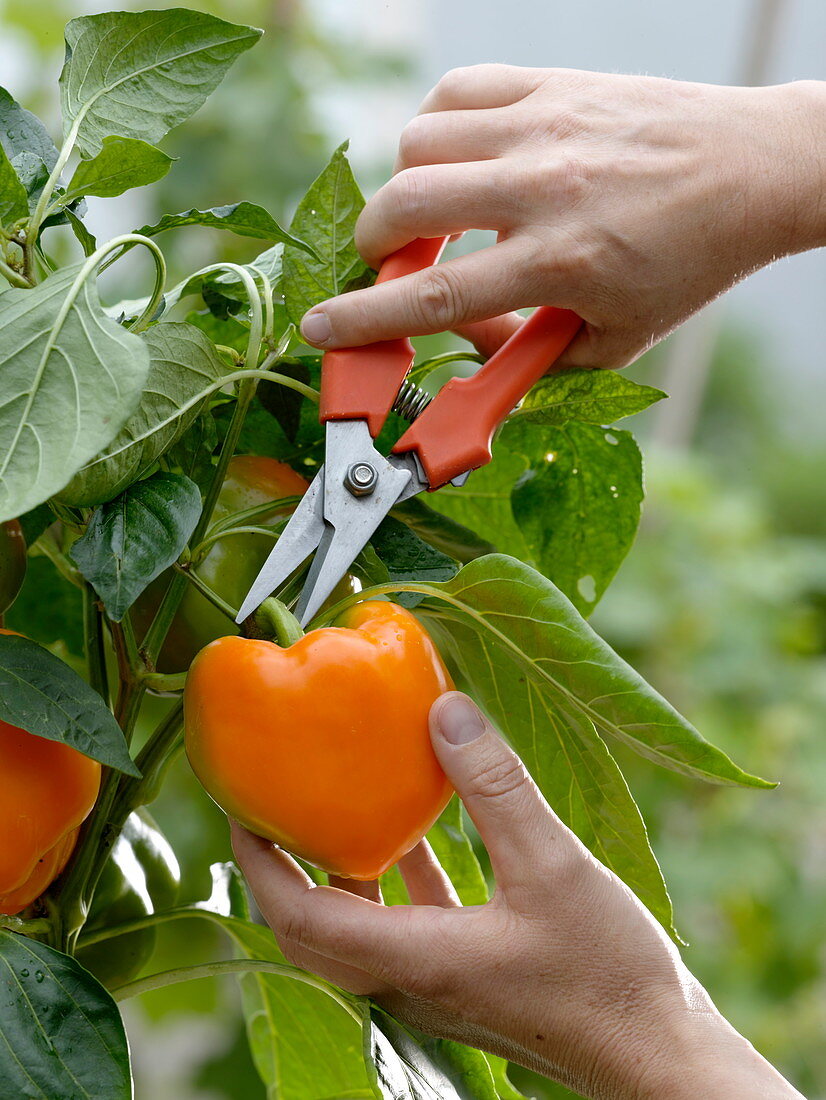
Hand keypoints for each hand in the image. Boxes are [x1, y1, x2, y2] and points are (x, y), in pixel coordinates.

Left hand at [232, 691, 802, 1098]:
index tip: (240, 806)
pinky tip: (414, 836)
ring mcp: (435, 986)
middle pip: (312, 930)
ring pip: (356, 930)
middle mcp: (409, 981)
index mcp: (414, 960)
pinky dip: (394, 882)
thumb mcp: (553, 864)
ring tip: (330, 809)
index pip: (299, 918)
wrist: (655, 1054)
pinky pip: (406, 927)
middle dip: (280, 869)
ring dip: (334, 875)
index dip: (259, 863)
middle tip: (272, 804)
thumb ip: (496, 786)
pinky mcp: (466, 978)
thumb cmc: (608, 972)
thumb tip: (443, 708)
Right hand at [299, 68, 824, 366]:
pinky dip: (435, 127)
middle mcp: (541, 188)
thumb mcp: (612, 340)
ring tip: (431, 211)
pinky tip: (456, 156)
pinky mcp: (550, 85)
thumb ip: (526, 354)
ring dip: (404, 186)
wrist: (749, 173)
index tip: (319, 327)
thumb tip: (456, 338)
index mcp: (559, 260)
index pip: (433, 299)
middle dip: (372, 244)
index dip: (362, 318)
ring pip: (418, 142)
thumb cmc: (685, 265)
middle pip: (406, 207)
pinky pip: (456, 90)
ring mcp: (543, 127)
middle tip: (387, 264)